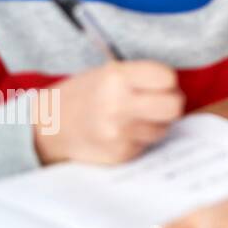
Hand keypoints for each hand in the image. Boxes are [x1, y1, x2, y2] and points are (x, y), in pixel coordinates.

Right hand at [33, 61, 184, 164]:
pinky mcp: (121, 154)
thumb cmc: (86, 94)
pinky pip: (147, 143)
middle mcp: (118, 106)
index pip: (167, 78)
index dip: (167, 80)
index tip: (160, 82)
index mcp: (117, 78)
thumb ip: (143, 77)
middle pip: (174, 106)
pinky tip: (122, 131)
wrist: (50, 126)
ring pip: (163, 127)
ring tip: (133, 117)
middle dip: (171, 103)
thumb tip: (177, 89)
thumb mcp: (109, 73)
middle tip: (159, 101)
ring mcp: (119, 133)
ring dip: (156, 122)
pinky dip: (141, 137)